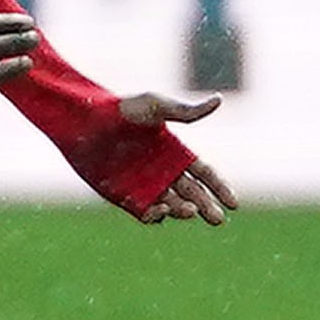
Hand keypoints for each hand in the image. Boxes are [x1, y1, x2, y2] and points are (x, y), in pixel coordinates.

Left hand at [120, 92, 237, 224]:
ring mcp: (145, 185)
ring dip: (184, 211)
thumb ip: (187, 111)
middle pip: (193, 194)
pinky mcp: (125, 197)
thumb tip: (219, 100)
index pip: (205, 173)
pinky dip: (158, 216)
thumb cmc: (121, 110)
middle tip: (217, 219)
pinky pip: (146, 213)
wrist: (85, 122)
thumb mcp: (157, 107)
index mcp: (175, 151)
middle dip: (207, 207)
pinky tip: (164, 210)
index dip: (220, 188)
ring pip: (173, 205)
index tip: (233, 203)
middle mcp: (163, 171)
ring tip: (190, 210)